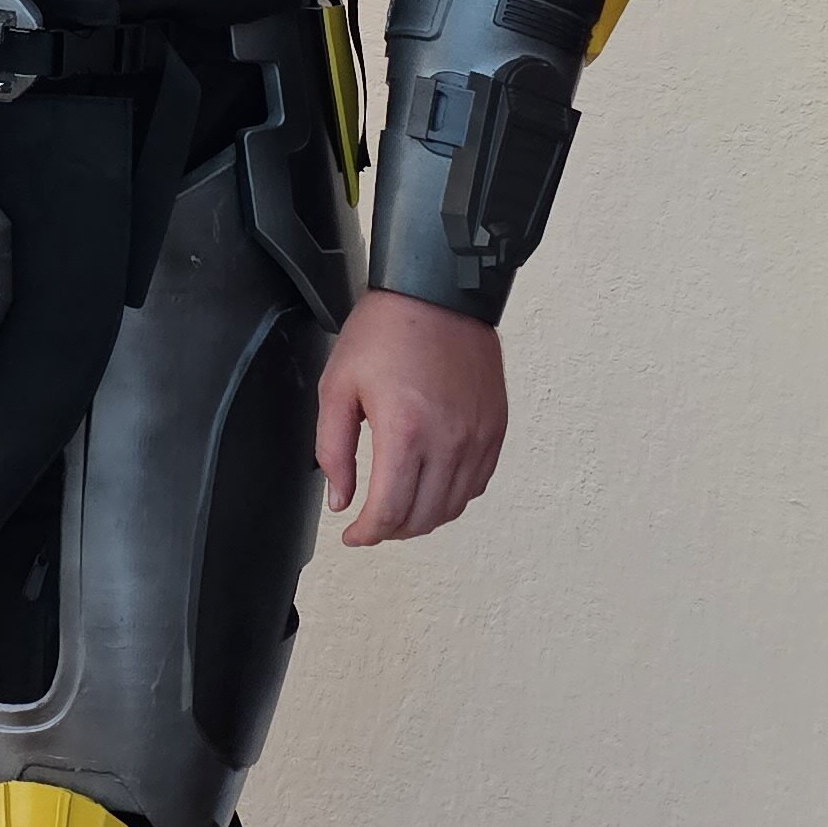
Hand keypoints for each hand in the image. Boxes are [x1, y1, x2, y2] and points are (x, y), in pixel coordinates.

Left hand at [317, 287, 506, 546]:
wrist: (438, 292)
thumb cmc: (385, 331)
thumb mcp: (337, 386)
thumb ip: (333, 449)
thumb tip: (341, 499)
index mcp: (405, 432)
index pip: (389, 512)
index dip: (367, 534)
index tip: (353, 534)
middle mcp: (448, 441)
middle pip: (423, 518)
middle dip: (391, 531)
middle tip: (372, 524)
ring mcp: (477, 437)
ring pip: (453, 507)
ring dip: (422, 519)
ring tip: (399, 510)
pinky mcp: (495, 428)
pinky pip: (477, 483)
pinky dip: (452, 497)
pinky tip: (431, 487)